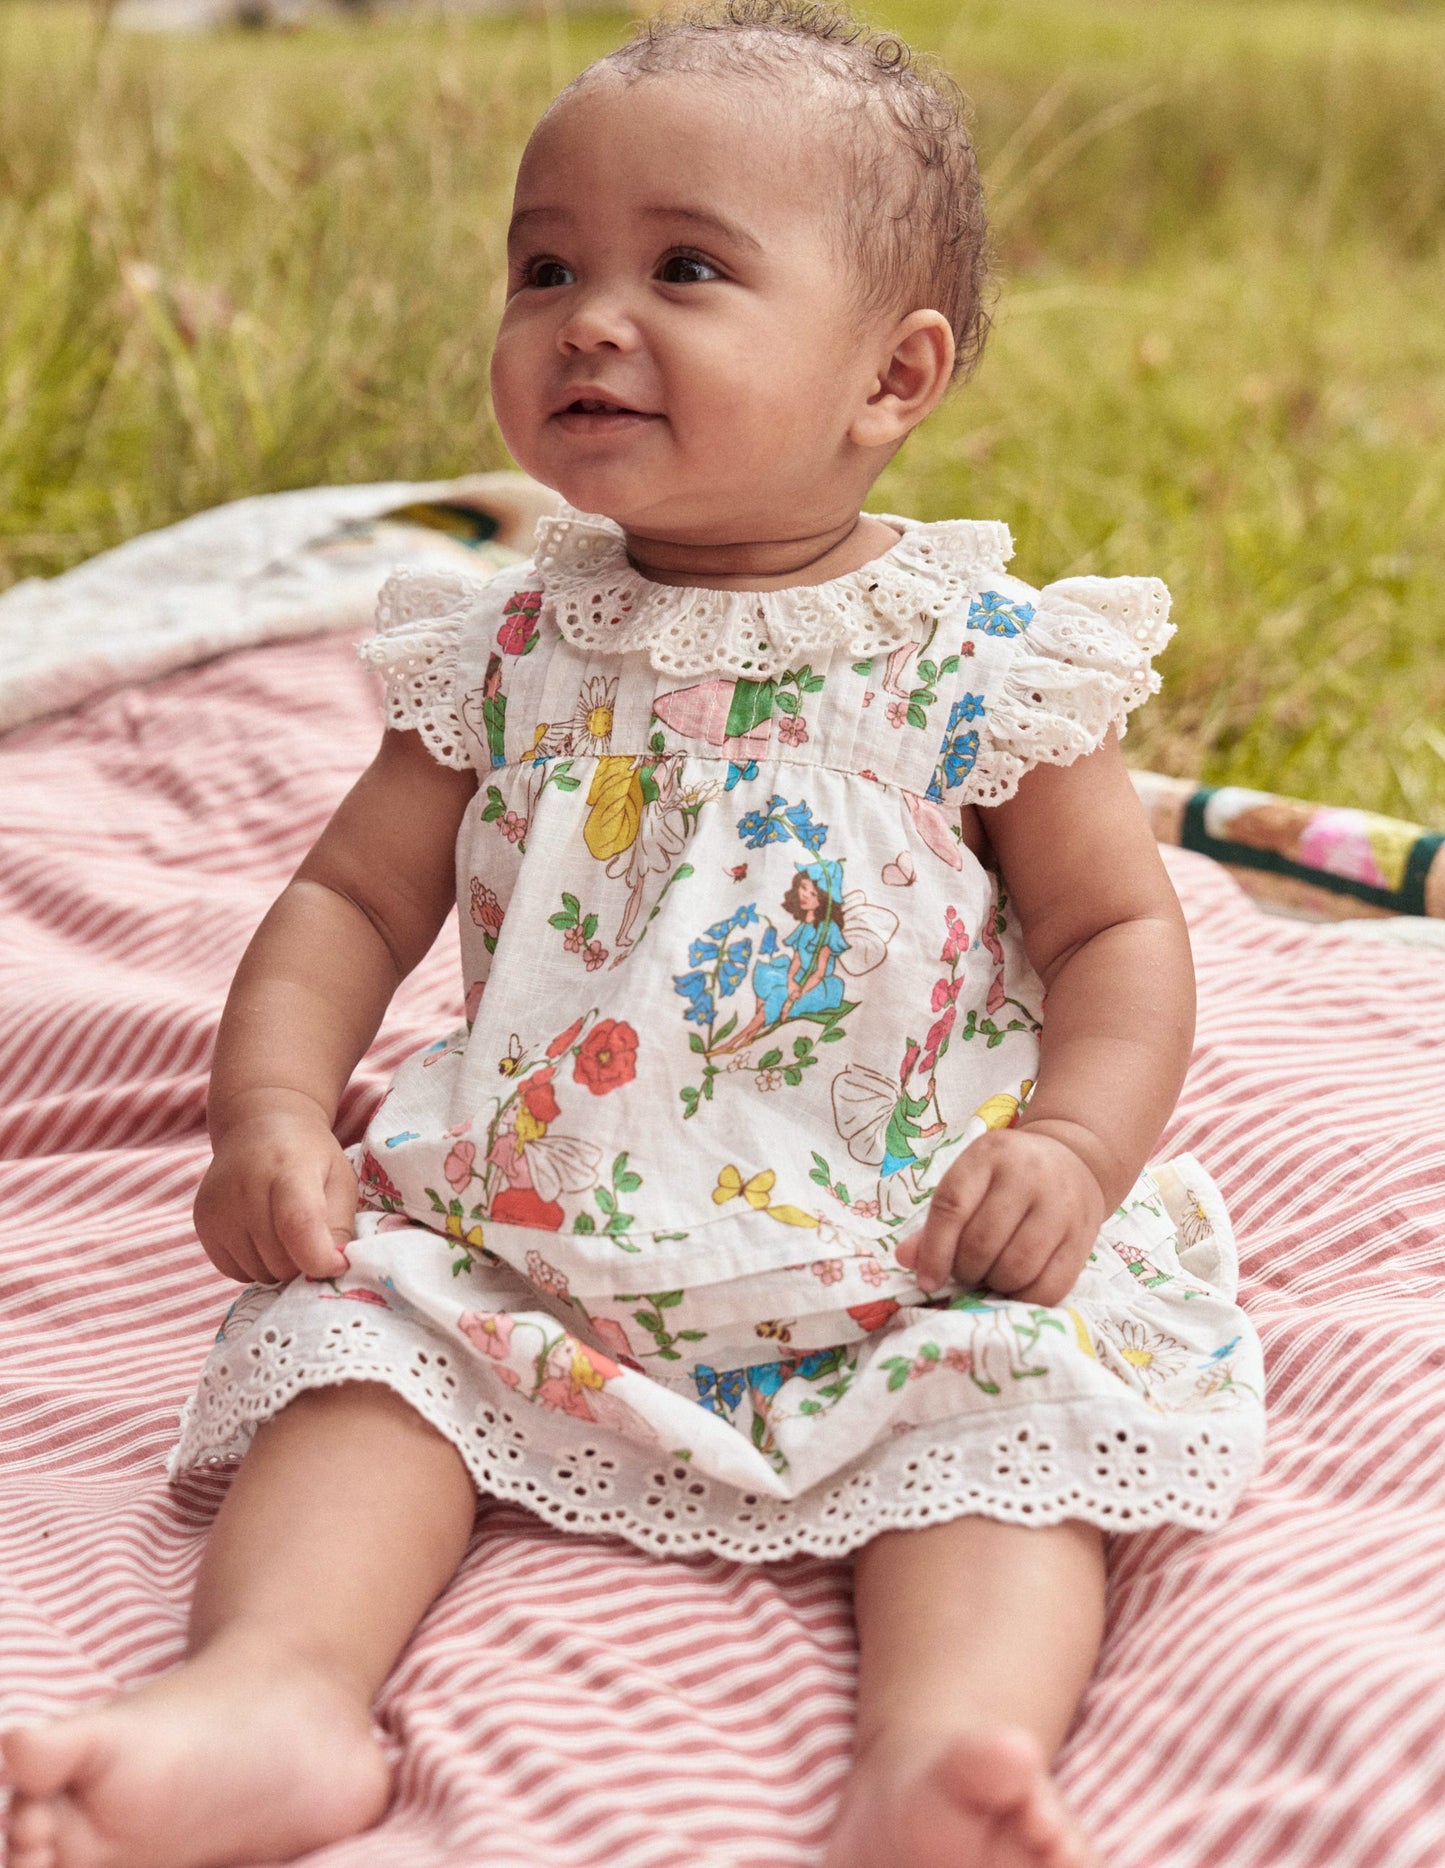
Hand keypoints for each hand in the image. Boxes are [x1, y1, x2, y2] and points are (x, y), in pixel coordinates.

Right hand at [193, 1100, 356, 1284]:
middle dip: (304, 1262)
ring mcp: (218, 1206)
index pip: (298, 1226)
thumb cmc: (310, 1158)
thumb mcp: (340, 1181)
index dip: (320, 1258)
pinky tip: (262, 1235)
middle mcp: (245, 1187)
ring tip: (286, 1232)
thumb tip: (332, 1270)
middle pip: (280, 1260)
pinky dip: (255, 1265)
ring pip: (259, 1273)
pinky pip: (235, 1272)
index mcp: (288, 1169)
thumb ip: (340, 1226)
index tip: (338, 1264)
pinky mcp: (202, 1223)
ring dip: (280, 1266)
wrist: (259, 1126)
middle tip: (312, 1237)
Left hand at [895, 1128, 1106, 1307]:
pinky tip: (1016, 1288)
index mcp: (989, 1155)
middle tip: (965, 1272)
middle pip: (981, 1244)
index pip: (952, 1207)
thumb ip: (937, 1221)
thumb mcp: (971, 1182)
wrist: (1073, 1159)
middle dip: (965, 1271)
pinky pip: (1049, 1287)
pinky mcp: (1082, 1237)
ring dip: (994, 1286)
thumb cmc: (1008, 1176)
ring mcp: (1060, 1206)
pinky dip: (1024, 1299)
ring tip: (990, 1276)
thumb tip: (907, 1260)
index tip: (927, 1280)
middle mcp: (1027, 1176)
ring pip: (1015, 1269)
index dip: (934, 1251)